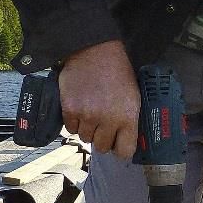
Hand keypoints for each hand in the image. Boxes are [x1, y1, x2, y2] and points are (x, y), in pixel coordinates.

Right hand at [58, 40, 140, 157]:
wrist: (94, 51)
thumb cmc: (116, 71)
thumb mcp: (133, 95)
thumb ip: (130, 120)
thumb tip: (126, 141)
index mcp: (127, 116)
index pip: (125, 151)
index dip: (121, 149)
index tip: (118, 145)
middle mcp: (107, 119)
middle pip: (103, 147)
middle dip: (103, 138)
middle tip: (103, 124)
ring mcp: (87, 115)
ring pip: (85, 138)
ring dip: (88, 129)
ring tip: (91, 111)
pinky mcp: (70, 110)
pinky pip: (71, 129)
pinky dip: (74, 122)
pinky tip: (80, 107)